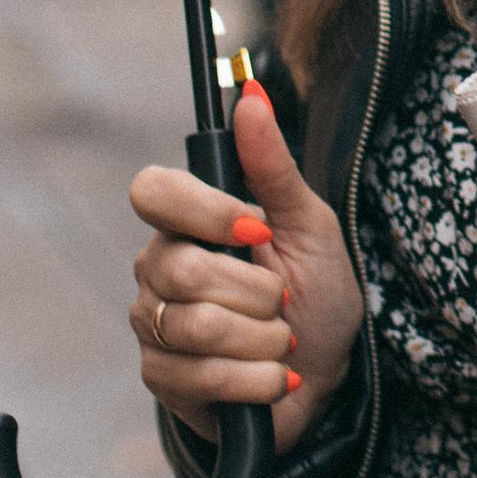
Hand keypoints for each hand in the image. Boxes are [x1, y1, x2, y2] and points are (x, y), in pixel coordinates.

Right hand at [129, 82, 365, 457]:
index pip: (152, 191)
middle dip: (259, 292)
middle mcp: (158, 267)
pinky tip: (273, 376)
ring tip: (280, 339)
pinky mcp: (162, 379)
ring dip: (265, 338)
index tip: (258, 230)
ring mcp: (153, 324)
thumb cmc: (315, 290)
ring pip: (198, 327)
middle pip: (185, 270)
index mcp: (188, 220)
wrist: (324, 370)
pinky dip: (259, 379)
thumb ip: (274, 166)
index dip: (205, 211)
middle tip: (282, 300)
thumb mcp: (310, 224)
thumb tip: (252, 98)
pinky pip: (205, 377)